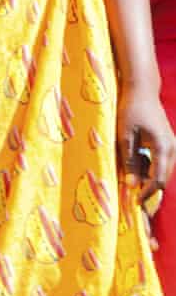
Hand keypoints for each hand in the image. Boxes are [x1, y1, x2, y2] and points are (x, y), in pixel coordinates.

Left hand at [118, 86, 175, 202]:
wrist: (142, 92)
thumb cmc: (130, 111)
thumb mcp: (125, 137)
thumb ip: (129, 161)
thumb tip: (131, 185)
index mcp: (163, 148)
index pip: (158, 180)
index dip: (146, 193)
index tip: (133, 203)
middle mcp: (173, 148)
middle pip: (163, 178)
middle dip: (149, 190)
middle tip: (132, 199)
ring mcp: (173, 145)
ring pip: (163, 171)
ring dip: (149, 180)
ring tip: (132, 184)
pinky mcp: (168, 143)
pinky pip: (162, 162)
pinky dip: (150, 170)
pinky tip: (136, 171)